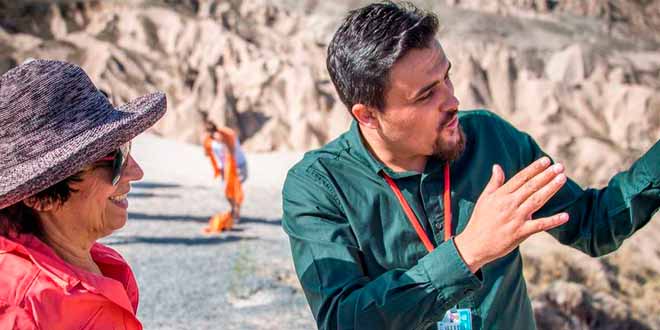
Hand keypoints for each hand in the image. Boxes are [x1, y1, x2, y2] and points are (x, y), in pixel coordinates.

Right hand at [454, 157, 568, 272]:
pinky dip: (553, 221)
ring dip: (551, 189)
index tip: (546, 161)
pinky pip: (539, 225)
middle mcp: (509, 204)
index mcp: (501, 195)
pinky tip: (565, 216)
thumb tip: (497, 166)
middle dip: (546, 175)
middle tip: (560, 167)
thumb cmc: (480, 221)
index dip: (534, 169)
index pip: (520, 178)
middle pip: (531, 187)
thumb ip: (494, 183)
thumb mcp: (484, 199)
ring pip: (537, 201)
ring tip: (562, 179)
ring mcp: (516, 218)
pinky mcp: (520, 233)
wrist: (475, 244)